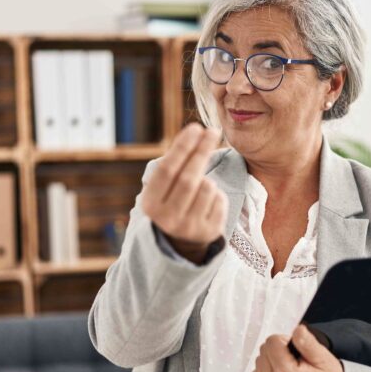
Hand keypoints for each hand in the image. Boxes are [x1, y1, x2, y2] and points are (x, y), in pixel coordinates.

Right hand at [141, 123, 227, 261]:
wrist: (180, 243)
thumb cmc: (172, 203)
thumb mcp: (162, 189)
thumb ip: (174, 165)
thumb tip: (197, 132)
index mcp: (151, 205)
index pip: (168, 170)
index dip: (183, 147)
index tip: (195, 127)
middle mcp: (168, 219)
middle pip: (190, 178)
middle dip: (202, 150)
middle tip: (212, 131)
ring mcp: (189, 228)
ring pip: (207, 187)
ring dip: (207, 179)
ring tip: (199, 188)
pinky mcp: (209, 233)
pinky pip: (219, 200)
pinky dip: (216, 194)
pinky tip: (207, 203)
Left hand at [252, 324, 344, 371]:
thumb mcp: (323, 357)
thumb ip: (308, 342)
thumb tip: (297, 330)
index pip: (272, 342)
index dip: (286, 341)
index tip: (296, 350)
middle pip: (264, 351)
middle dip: (278, 350)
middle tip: (294, 360)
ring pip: (259, 361)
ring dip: (272, 361)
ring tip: (289, 368)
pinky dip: (268, 371)